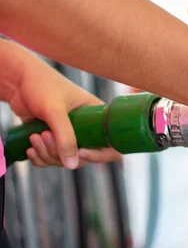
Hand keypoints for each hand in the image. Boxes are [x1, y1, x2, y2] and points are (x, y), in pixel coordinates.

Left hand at [6, 55, 120, 168]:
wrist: (18, 82)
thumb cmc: (42, 85)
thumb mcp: (55, 111)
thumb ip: (65, 137)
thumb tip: (72, 165)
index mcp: (96, 117)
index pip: (110, 144)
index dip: (100, 154)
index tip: (81, 152)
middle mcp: (86, 128)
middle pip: (82, 157)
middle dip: (61, 153)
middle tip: (45, 135)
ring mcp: (68, 135)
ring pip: (64, 160)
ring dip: (47, 154)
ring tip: (35, 137)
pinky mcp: (53, 140)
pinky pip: (51, 159)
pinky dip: (40, 158)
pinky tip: (31, 148)